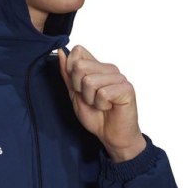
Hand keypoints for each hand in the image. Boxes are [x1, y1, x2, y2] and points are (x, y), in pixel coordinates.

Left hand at [58, 45, 145, 162]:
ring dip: (90, 99)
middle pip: (80, 66)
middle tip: (90, 99)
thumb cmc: (95, 115)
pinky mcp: (127, 89)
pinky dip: (101, 105)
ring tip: (100, 104)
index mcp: (97, 67)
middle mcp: (109, 69)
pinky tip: (109, 107)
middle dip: (79, 87)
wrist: (111, 135)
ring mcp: (119, 77)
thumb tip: (60, 52)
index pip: (78, 51)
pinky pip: (103, 93)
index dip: (71, 70)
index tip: (78, 87)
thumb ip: (67, 73)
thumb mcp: (74, 93)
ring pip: (90, 81)